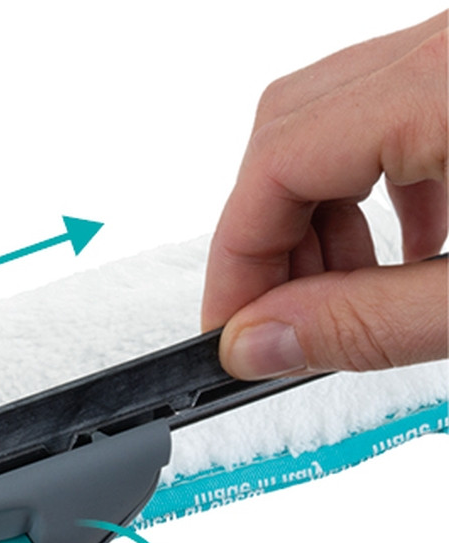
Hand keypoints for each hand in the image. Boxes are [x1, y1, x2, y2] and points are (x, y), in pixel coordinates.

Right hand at [203, 12, 446, 378]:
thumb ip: (369, 324)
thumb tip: (256, 342)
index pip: (280, 163)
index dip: (235, 260)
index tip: (230, 331)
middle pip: (290, 129)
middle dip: (267, 237)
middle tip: (280, 321)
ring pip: (336, 118)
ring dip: (317, 216)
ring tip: (343, 294)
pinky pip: (395, 110)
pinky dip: (374, 187)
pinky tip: (401, 248)